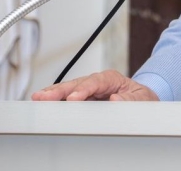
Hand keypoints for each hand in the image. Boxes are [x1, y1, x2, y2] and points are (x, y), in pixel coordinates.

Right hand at [31, 70, 158, 101]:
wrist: (142, 101)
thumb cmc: (142, 98)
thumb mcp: (143, 98)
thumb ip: (131, 99)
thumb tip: (116, 98)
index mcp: (111, 78)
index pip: (96, 82)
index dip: (84, 90)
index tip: (74, 98)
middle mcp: (97, 82)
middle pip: (77, 84)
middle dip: (60, 90)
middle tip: (45, 97)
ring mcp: (88, 89)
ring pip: (69, 89)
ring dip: (54, 93)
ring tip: (38, 98)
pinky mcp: (83, 98)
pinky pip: (68, 97)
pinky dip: (56, 99)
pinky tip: (44, 101)